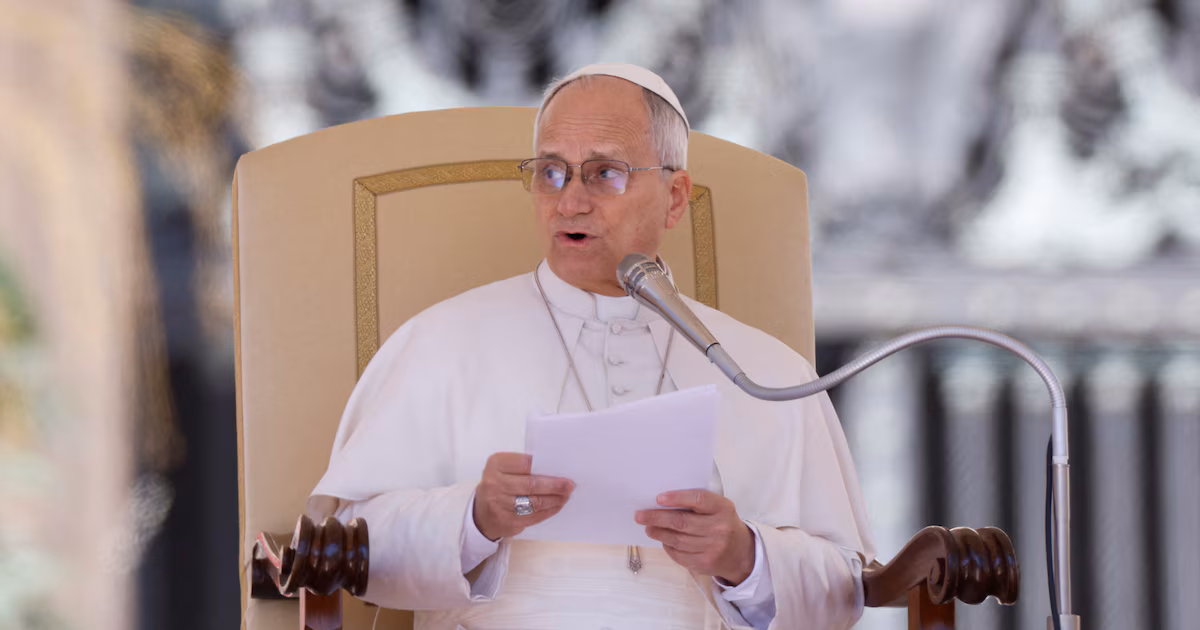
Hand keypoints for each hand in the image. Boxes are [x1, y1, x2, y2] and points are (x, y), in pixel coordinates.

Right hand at [473, 452, 573, 540]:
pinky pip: (534, 516)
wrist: (481, 514)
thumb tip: (554, 469)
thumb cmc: (498, 486)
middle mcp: (494, 484)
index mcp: (495, 465)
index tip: (561, 468)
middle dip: (554, 485)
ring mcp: (499, 504)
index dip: (544, 467)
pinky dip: (548, 511)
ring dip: (554, 499)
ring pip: (534, 502)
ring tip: (565, 496)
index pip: (525, 463)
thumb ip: (523, 467)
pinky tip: (556, 506)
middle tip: (569, 485)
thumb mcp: (504, 470)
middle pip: (531, 484)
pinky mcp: (507, 521)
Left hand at [636, 489, 755, 584]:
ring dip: (658, 532)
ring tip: (648, 527)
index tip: (659, 498)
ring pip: (677, 540)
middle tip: (641, 515)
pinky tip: (663, 539)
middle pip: (682, 522)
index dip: (677, 498)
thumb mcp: (718, 508)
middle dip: (657, 518)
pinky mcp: (704, 564)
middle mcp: (719, 528)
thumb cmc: (723, 523)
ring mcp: (712, 548)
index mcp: (723, 509)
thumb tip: (662, 502)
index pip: (698, 500)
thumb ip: (697, 503)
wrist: (741, 553)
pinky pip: (679, 554)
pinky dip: (667, 546)